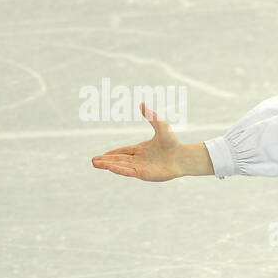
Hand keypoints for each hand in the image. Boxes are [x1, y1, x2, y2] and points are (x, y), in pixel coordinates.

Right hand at [90, 102, 209, 179]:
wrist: (183, 156)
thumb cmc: (173, 142)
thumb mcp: (160, 125)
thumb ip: (150, 116)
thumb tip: (142, 103)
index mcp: (141, 149)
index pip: (123, 152)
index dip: (112, 154)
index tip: (101, 156)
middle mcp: (140, 159)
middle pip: (119, 160)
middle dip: (106, 161)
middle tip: (93, 162)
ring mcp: (142, 167)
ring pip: (121, 166)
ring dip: (108, 165)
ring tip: (95, 164)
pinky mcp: (145, 174)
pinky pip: (129, 172)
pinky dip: (119, 170)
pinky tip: (110, 168)